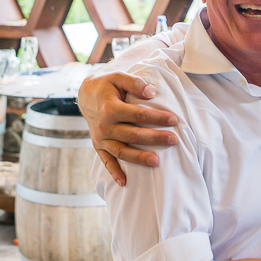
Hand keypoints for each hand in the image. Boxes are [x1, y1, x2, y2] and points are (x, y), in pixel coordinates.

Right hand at [77, 71, 178, 185]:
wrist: (85, 95)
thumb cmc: (106, 85)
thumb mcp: (118, 77)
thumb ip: (135, 83)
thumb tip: (152, 93)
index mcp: (110, 108)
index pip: (138, 114)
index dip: (157, 117)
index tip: (174, 120)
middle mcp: (104, 126)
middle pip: (133, 135)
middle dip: (155, 138)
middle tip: (174, 140)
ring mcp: (100, 138)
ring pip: (121, 151)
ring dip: (138, 158)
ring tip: (157, 162)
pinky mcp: (98, 146)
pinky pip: (106, 161)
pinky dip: (114, 172)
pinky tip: (125, 183)